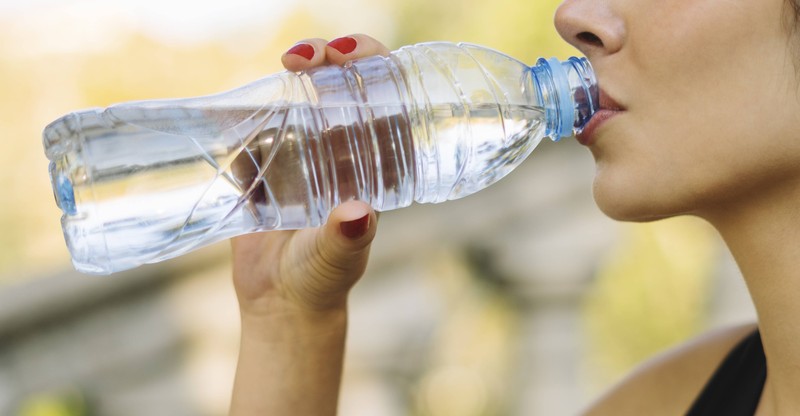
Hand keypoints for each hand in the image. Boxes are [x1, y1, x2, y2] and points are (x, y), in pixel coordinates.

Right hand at [231, 34, 389, 317]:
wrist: (280, 303)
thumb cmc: (323, 280)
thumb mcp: (338, 258)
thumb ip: (346, 239)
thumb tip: (358, 214)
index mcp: (370, 163)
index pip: (381, 101)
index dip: (374, 67)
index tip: (349, 56)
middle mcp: (337, 151)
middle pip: (338, 87)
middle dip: (327, 58)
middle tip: (305, 57)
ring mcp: (298, 156)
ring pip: (295, 99)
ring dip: (286, 78)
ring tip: (281, 68)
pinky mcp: (260, 168)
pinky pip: (251, 131)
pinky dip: (244, 117)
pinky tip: (238, 115)